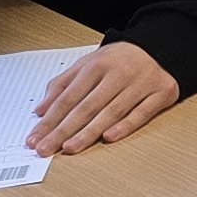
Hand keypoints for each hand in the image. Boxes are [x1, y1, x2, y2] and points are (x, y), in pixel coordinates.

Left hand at [27, 40, 179, 154]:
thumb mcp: (89, 64)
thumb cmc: (120, 60)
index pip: (68, 96)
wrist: (161, 48)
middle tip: (46, 148)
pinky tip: (109, 137)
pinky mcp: (161, 93)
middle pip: (87, 106)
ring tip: (70, 147)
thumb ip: (63, 84)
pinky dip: (126, 125)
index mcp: (97, 65)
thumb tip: (41, 110)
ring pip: (112, 111)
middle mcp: (119, 73)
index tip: (36, 137)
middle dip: (63, 130)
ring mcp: (141, 83)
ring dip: (89, 132)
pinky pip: (142, 112)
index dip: (50, 119)